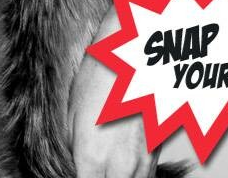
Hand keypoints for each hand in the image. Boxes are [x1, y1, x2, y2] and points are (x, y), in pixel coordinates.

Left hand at [71, 48, 158, 177]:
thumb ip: (72, 147)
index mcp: (92, 156)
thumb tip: (74, 163)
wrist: (135, 61)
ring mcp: (142, 162)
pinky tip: (122, 166)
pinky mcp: (156, 154)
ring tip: (105, 167)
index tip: (75, 174)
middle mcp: (120, 164)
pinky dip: (134, 176)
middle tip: (90, 171)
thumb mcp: (71, 114)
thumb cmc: (101, 79)